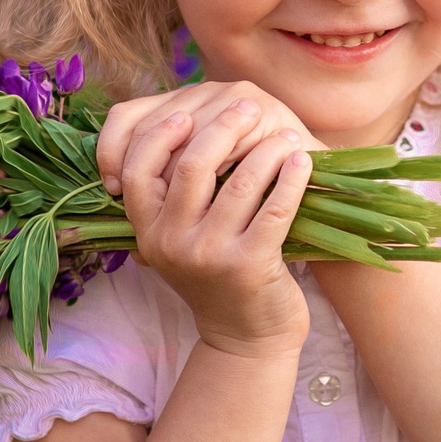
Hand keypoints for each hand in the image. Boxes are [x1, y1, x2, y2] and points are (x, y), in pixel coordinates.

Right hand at [114, 94, 314, 357]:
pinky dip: (292, 177)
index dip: (161, 134)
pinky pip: (275, 207)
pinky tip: (302, 161)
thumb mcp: (176, 241)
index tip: (189, 110)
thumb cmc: (214, 275)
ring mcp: (210, 256)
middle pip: (190, 164)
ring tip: (286, 134)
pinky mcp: (251, 266)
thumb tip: (177, 119)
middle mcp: (171, 244)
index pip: (138, 169)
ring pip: (239, 182)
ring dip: (267, 149)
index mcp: (147, 232)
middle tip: (249, 104)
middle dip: (223, 126)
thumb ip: (168, 196)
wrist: (245, 337)